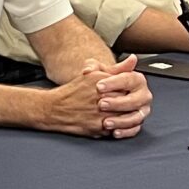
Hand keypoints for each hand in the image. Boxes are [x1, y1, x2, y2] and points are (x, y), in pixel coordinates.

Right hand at [35, 56, 150, 138]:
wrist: (55, 108)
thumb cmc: (75, 90)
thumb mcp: (95, 74)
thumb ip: (117, 68)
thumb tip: (133, 59)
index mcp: (103, 83)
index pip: (129, 86)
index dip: (130, 90)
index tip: (126, 92)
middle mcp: (102, 99)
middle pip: (129, 102)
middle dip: (129, 104)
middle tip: (125, 104)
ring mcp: (101, 115)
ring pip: (126, 117)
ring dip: (126, 116)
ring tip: (120, 113)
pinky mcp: (98, 128)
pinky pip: (117, 129)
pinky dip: (119, 127)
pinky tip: (114, 122)